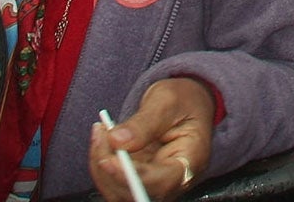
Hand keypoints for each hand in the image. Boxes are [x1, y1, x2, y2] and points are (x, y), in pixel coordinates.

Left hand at [90, 76, 214, 199]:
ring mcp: (155, 183)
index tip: (109, 161)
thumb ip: (144, 122)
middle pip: (138, 192)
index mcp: (192, 160)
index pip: (162, 181)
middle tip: (102, 135)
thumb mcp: (166, 100)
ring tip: (101, 132)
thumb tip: (118, 141)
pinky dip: (101, 165)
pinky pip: (114, 184)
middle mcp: (174, 180)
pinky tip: (101, 140)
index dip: (133, 176)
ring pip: (121, 193)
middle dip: (111, 170)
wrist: (185, 102)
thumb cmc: (182, 99)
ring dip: (102, 168)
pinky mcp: (139, 180)